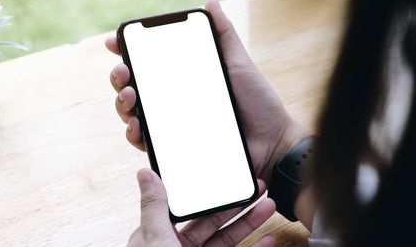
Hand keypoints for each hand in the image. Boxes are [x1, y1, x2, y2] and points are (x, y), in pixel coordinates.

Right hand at [106, 0, 310, 183]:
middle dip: (119, 77)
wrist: (272, 141)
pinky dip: (134, 133)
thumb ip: (224, 34)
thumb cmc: (258, 101)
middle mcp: (174, 100)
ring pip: (133, 113)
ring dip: (121, 103)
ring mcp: (173, 124)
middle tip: (123, 73)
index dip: (127, 51)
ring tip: (130, 96)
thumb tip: (210, 1)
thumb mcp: (239, 62)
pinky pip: (147, 142)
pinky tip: (136, 126)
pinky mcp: (176, 148)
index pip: (148, 63)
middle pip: (134, 87)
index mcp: (185, 78)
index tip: (115, 41)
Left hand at [128, 168, 275, 246]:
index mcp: (160, 238)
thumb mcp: (154, 238)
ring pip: (229, 240)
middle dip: (238, 205)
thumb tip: (146, 173)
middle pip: (214, 222)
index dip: (210, 193)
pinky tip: (268, 240)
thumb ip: (155, 207)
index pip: (188, 208)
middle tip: (257, 189)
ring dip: (250, 223)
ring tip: (269, 207)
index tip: (228, 180)